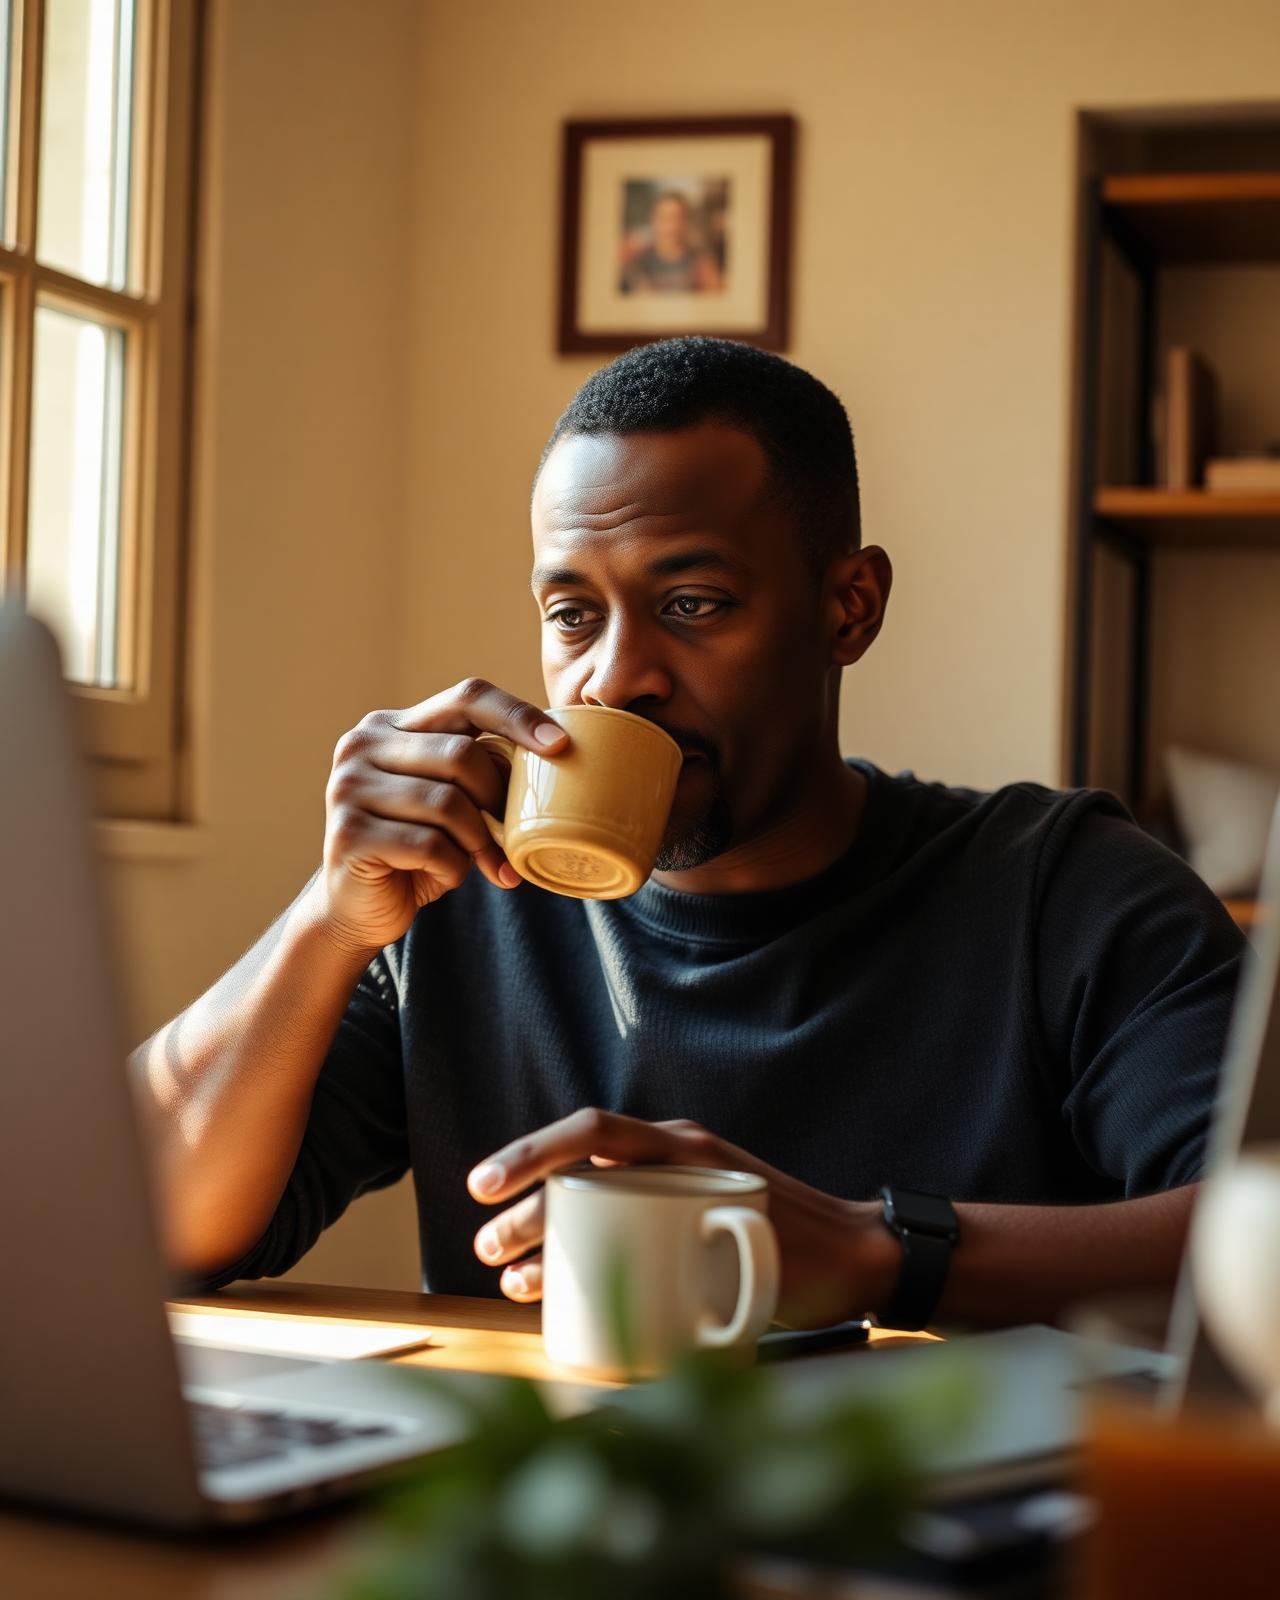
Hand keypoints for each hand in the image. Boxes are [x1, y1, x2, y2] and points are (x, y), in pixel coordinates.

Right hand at [317, 678, 568, 953]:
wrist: (358, 909)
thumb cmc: (417, 851)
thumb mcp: (452, 803)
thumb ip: (478, 773)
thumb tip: (554, 755)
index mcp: (392, 725)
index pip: (465, 698)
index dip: (517, 715)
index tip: (559, 744)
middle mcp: (362, 745)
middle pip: (461, 755)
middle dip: (496, 799)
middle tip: (510, 833)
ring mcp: (349, 787)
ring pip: (446, 803)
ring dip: (478, 841)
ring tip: (482, 862)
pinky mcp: (349, 833)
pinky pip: (427, 844)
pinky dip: (452, 866)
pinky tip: (446, 875)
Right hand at [467, 1109, 895, 1327]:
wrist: (866, 1260)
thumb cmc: (818, 1257)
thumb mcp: (758, 1251)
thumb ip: (695, 1257)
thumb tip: (629, 1290)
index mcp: (684, 1150)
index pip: (593, 1132)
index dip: (533, 1154)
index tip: (487, 1187)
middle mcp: (671, 1160)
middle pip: (579, 1174)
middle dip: (525, 1209)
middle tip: (487, 1251)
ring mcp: (672, 1190)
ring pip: (589, 1204)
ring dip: (544, 1235)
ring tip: (505, 1277)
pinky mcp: (678, 1221)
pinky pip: (613, 1227)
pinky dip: (579, 1252)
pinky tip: (550, 1286)